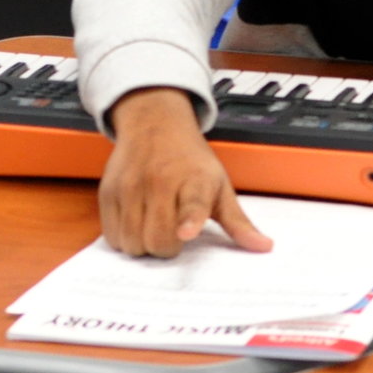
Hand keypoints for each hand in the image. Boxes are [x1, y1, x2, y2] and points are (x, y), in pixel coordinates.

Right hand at [97, 87, 271, 257]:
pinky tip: (136, 221)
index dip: (190, 220)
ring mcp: (130, 186)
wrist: (154, 124)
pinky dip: (124, 238)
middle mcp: (160, 181)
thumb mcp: (220, 185)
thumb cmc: (190, 160)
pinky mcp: (108, 192)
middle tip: (174, 232)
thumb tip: (264, 246)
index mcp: (195, 180)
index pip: (193, 204)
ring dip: (144, 244)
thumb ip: (238, 221)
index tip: (187, 232)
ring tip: (154, 225)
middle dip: (167, 248)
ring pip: (133, 243)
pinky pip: (112, 237)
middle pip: (159, 240)